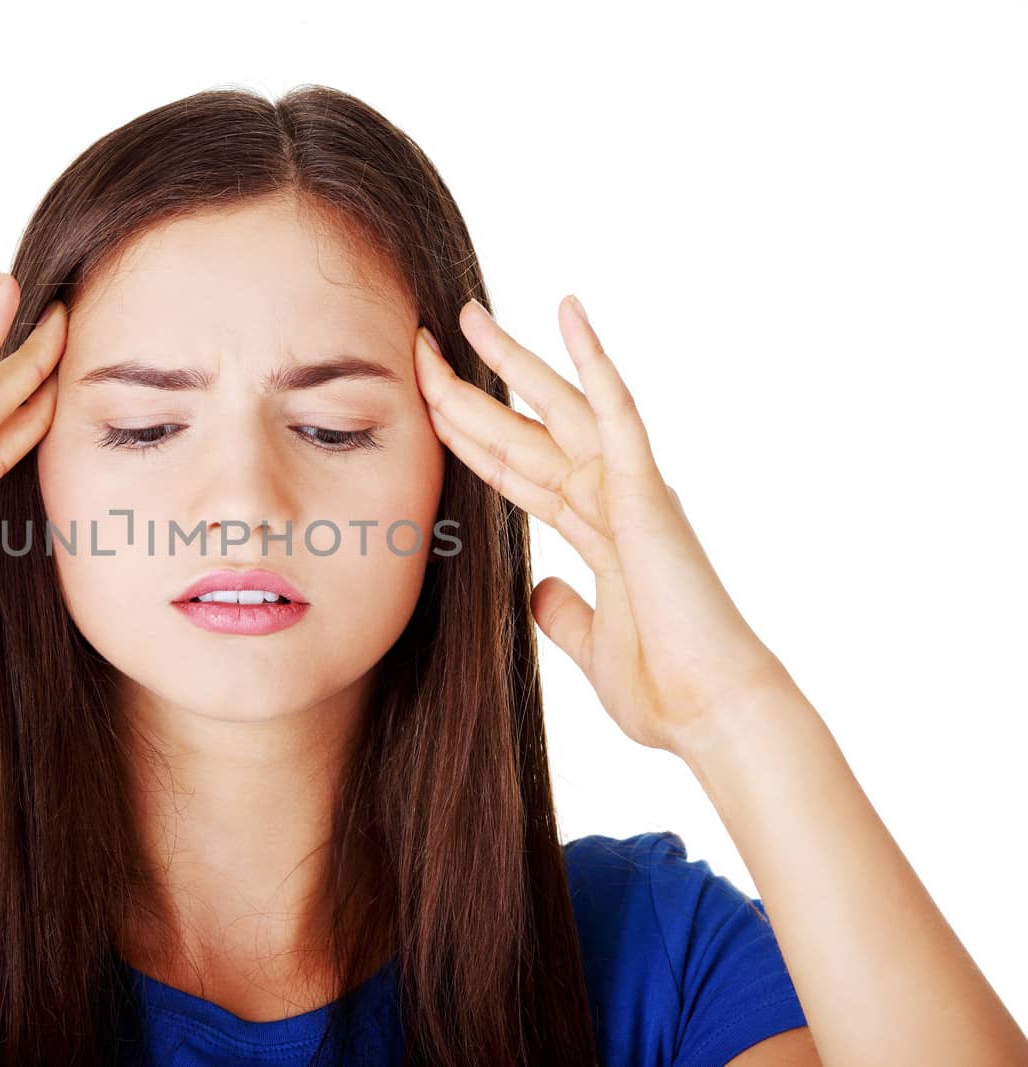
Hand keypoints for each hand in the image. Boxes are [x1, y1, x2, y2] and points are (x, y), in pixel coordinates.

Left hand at [413, 295, 790, 756]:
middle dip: (468, 388)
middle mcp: (610, 498)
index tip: (427, 402)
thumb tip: (538, 591)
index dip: (468, 435)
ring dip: (509, 359)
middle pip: (522, 429)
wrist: (714, 715)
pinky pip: (615, 411)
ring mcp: (629, 490)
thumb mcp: (590, 645)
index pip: (514, 469)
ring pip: (556, 408)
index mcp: (596, 530)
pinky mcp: (646, 493)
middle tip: (420, 342)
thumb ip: (564, 612)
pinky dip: (592, 360)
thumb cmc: (667, 689)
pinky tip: (567, 311)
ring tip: (465, 313)